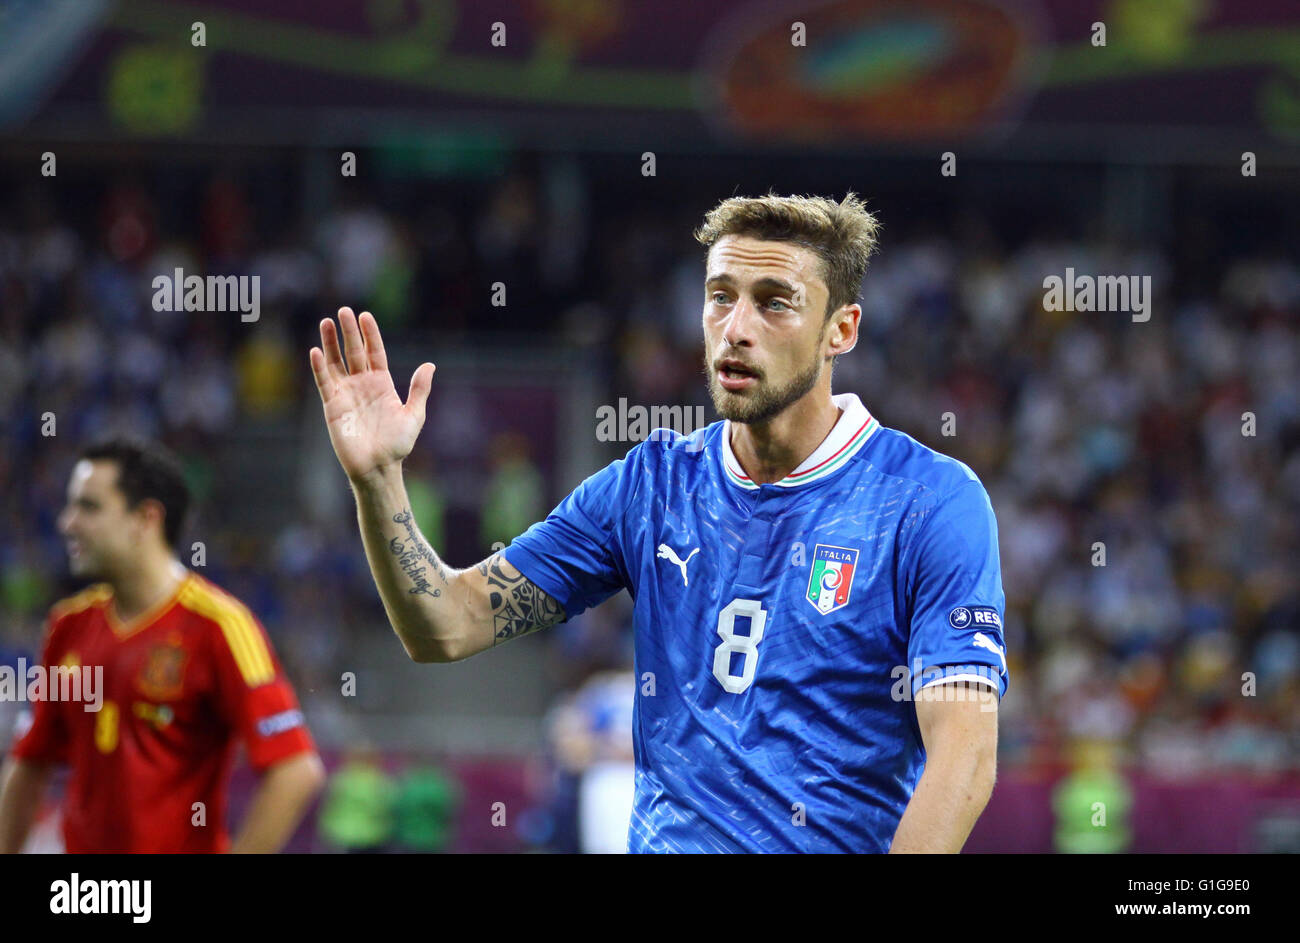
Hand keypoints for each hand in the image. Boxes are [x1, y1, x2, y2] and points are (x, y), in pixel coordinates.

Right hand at [309, 307, 434, 484]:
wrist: (378, 466)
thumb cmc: (397, 444)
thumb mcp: (414, 415)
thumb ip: (419, 390)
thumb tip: (430, 366)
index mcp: (382, 383)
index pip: (374, 352)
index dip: (370, 334)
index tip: (366, 316)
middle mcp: (362, 384)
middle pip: (353, 352)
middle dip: (349, 331)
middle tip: (344, 310)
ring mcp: (346, 393)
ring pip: (335, 362)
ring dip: (331, 343)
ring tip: (326, 322)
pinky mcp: (332, 405)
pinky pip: (324, 382)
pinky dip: (319, 367)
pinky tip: (316, 351)